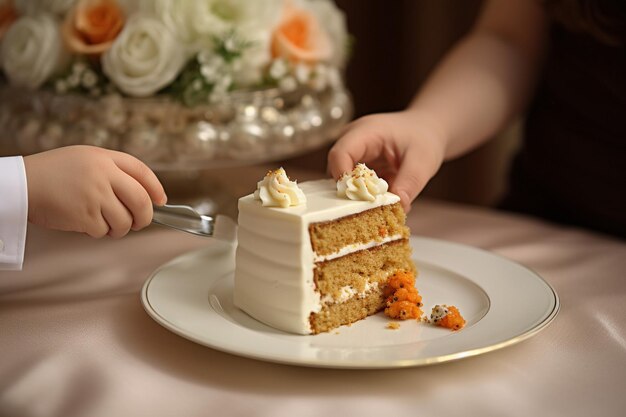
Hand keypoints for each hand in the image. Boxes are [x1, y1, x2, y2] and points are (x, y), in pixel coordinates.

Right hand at [24, 145, 166, 237]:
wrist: (22, 184)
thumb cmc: (52, 173)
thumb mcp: (85, 158)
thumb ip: (111, 170)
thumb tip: (140, 194)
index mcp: (105, 158)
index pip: (142, 172)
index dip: (155, 188)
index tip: (160, 200)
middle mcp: (104, 175)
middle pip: (141, 201)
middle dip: (145, 216)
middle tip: (139, 222)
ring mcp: (96, 196)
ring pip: (125, 221)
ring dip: (120, 228)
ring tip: (107, 224)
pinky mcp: (85, 216)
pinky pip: (105, 231)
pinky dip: (100, 232)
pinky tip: (87, 224)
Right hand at [327, 110, 445, 210]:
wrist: (426, 129)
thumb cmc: (424, 138)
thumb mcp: (423, 161)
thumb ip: (410, 183)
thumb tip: (399, 207)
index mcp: (365, 132)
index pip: (340, 154)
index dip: (344, 179)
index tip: (359, 200)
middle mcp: (352, 140)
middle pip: (336, 169)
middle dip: (351, 191)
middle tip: (370, 209)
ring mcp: (352, 152)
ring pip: (343, 179)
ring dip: (357, 195)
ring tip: (377, 205)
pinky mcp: (356, 164)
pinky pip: (352, 183)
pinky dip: (363, 194)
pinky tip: (379, 201)